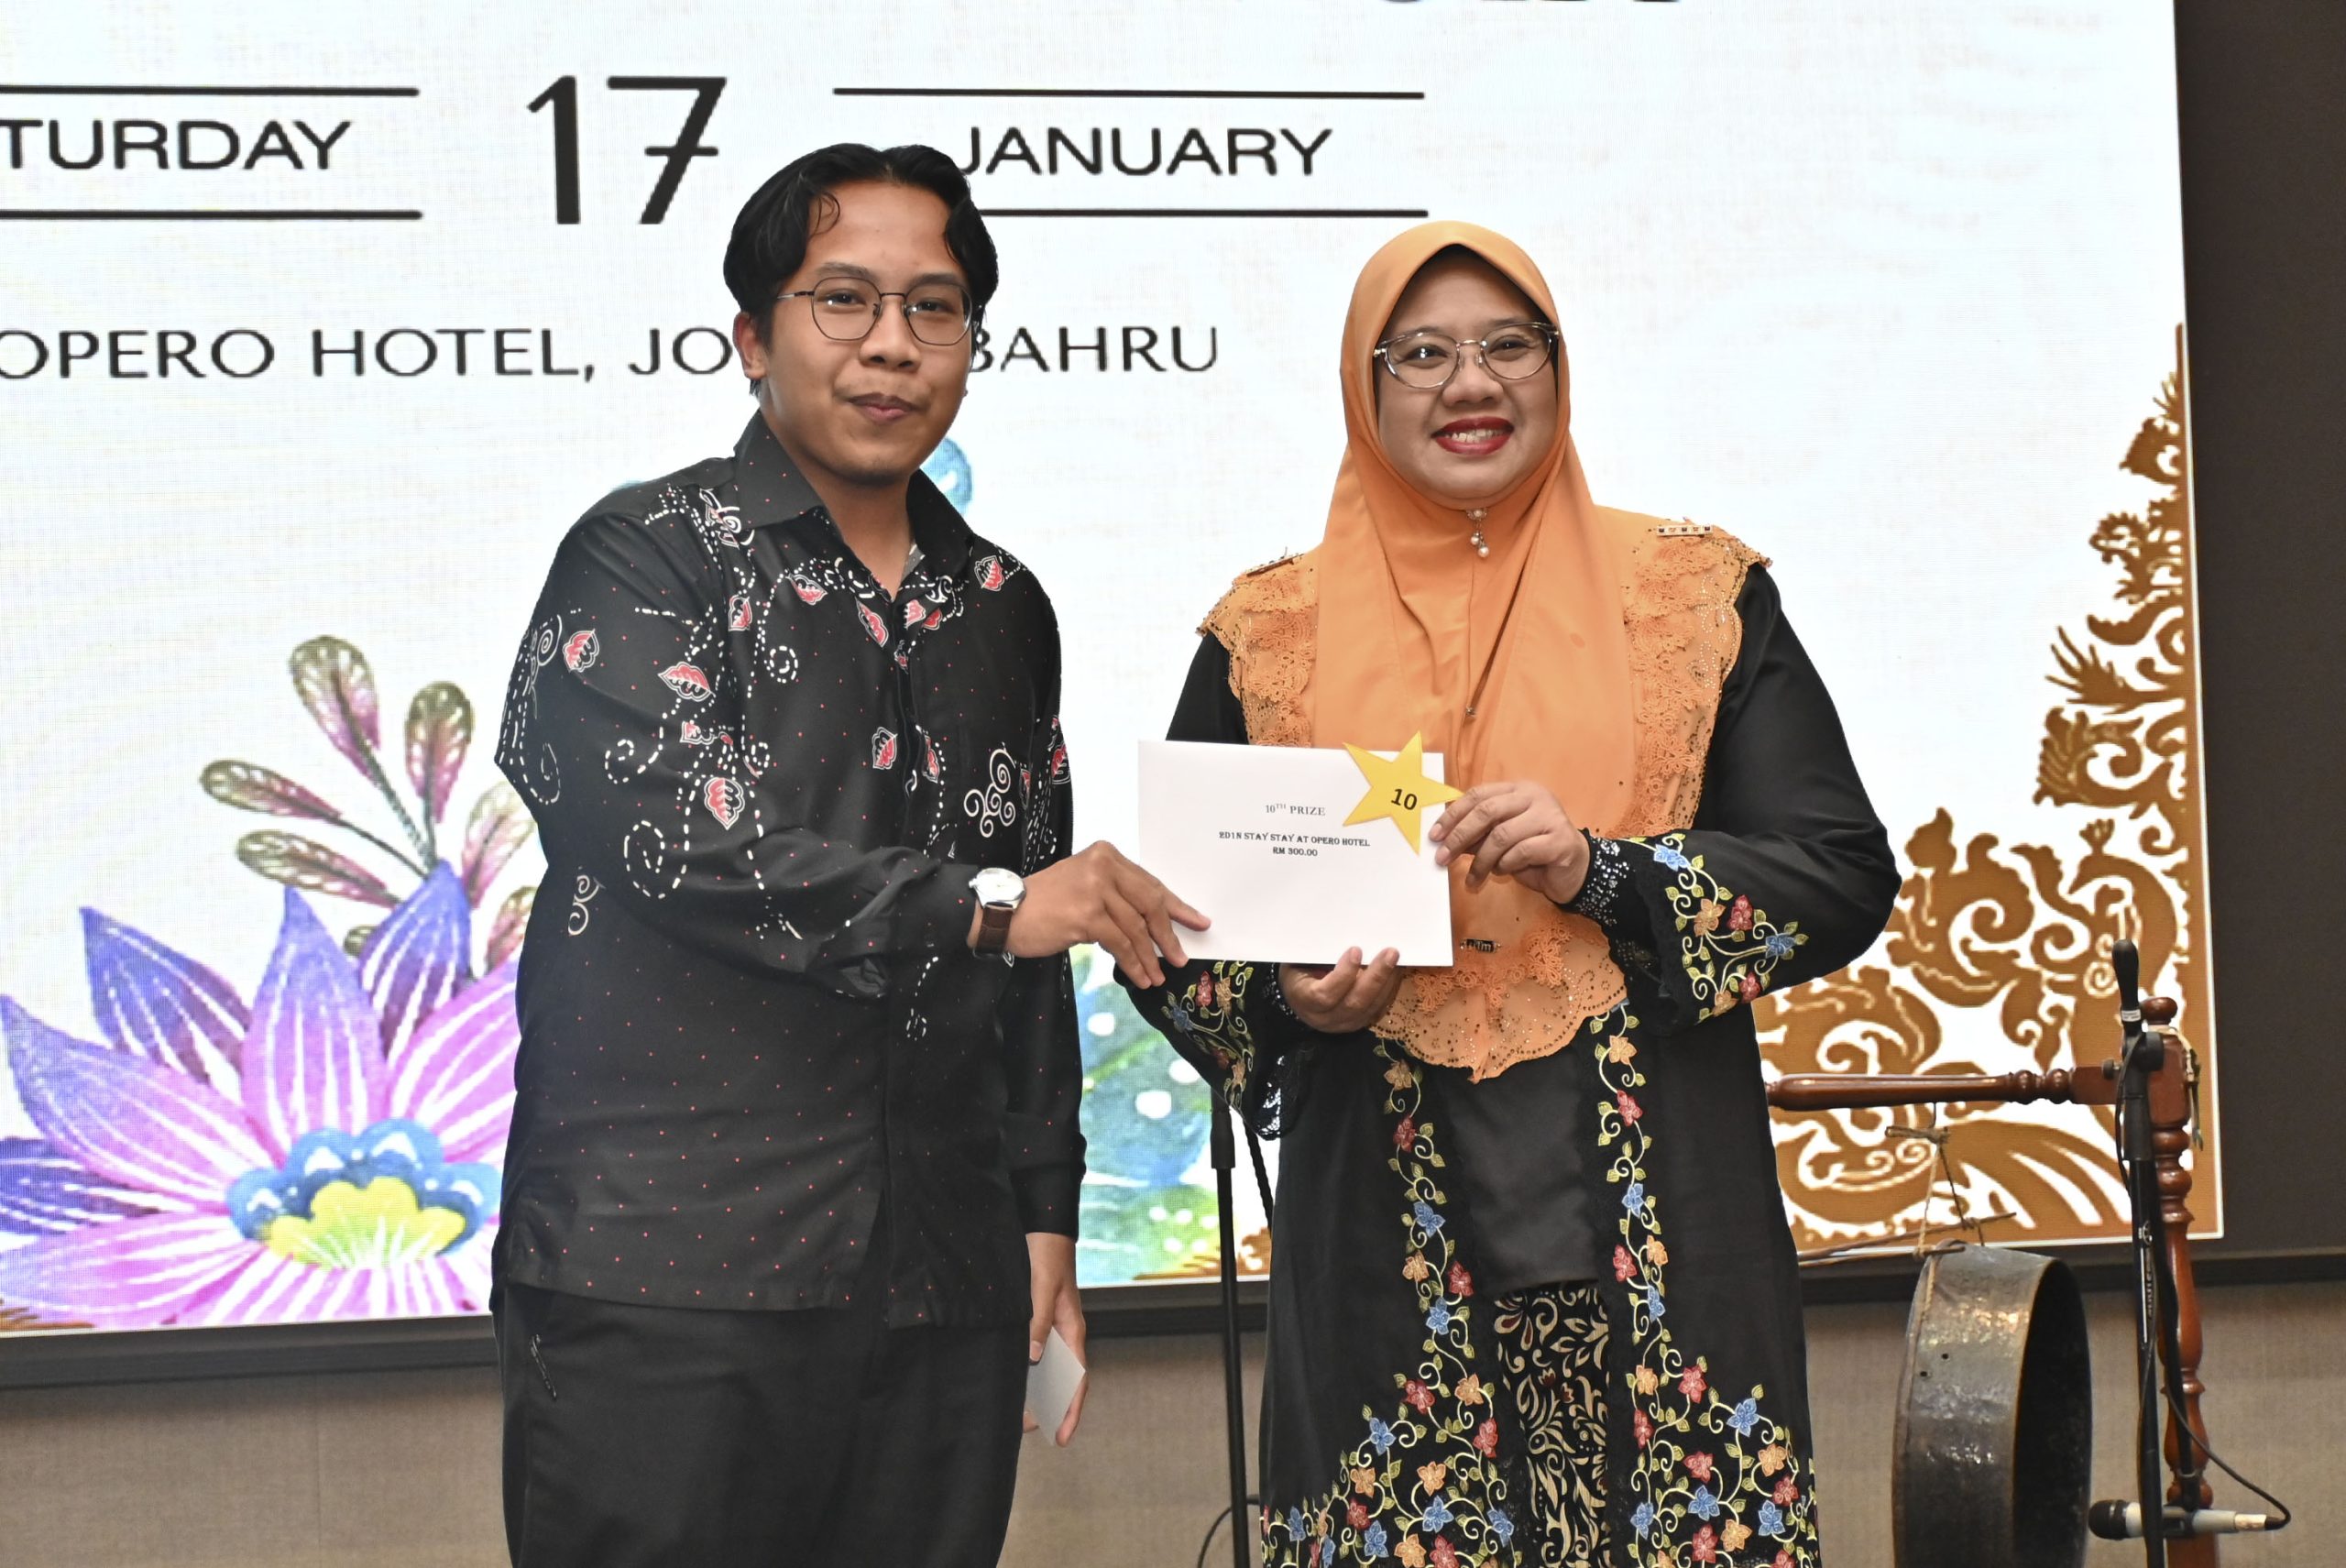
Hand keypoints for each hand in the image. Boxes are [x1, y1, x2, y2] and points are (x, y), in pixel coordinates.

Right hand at [984, 841, 1207, 987]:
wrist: (1005, 912)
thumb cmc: (1045, 903)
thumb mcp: (1085, 886)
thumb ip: (1116, 895)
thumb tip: (1154, 923)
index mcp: (1106, 855)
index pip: (1150, 883)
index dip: (1177, 906)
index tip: (1198, 922)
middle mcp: (1103, 866)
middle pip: (1150, 903)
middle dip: (1169, 934)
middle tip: (1180, 957)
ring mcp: (1095, 889)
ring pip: (1136, 928)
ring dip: (1150, 957)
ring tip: (1157, 976)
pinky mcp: (1086, 915)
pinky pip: (1120, 944)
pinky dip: (1133, 963)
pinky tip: (1139, 976)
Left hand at [1023, 1231, 1087, 1445]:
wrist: (1043, 1227)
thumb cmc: (1045, 1253)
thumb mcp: (1040, 1286)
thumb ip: (1036, 1320)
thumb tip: (1033, 1358)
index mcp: (1072, 1329)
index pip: (1077, 1379)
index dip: (1071, 1410)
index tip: (1063, 1437)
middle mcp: (1063, 1333)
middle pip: (1063, 1381)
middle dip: (1051, 1409)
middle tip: (1028, 1430)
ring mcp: (1051, 1327)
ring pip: (1048, 1370)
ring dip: (1036, 1393)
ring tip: (1018, 1414)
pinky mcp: (1037, 1319)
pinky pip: (1035, 1354)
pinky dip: (1026, 1371)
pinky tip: (1012, 1379)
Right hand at [1279, 948, 1402, 1033]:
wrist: (1298, 991)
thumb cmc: (1299, 968)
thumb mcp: (1300, 959)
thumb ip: (1319, 952)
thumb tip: (1345, 932)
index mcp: (1304, 1000)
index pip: (1325, 994)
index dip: (1343, 975)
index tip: (1355, 950)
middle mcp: (1324, 1018)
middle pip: (1354, 1003)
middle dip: (1375, 977)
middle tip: (1390, 953)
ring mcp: (1343, 1023)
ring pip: (1370, 1008)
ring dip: (1387, 982)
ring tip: (1396, 959)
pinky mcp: (1359, 1022)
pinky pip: (1378, 1009)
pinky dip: (1389, 989)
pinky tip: (1396, 971)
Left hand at [1429, 781, 1589, 901]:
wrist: (1574, 869)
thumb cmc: (1534, 851)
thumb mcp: (1501, 840)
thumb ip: (1478, 834)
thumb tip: (1444, 839)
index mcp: (1517, 790)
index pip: (1477, 795)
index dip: (1452, 815)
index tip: (1434, 836)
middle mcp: (1534, 797)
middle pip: (1486, 811)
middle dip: (1460, 836)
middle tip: (1443, 857)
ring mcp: (1549, 816)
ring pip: (1502, 835)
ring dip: (1482, 860)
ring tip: (1474, 876)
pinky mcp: (1559, 840)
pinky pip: (1521, 852)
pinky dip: (1506, 865)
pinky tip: (1504, 872)